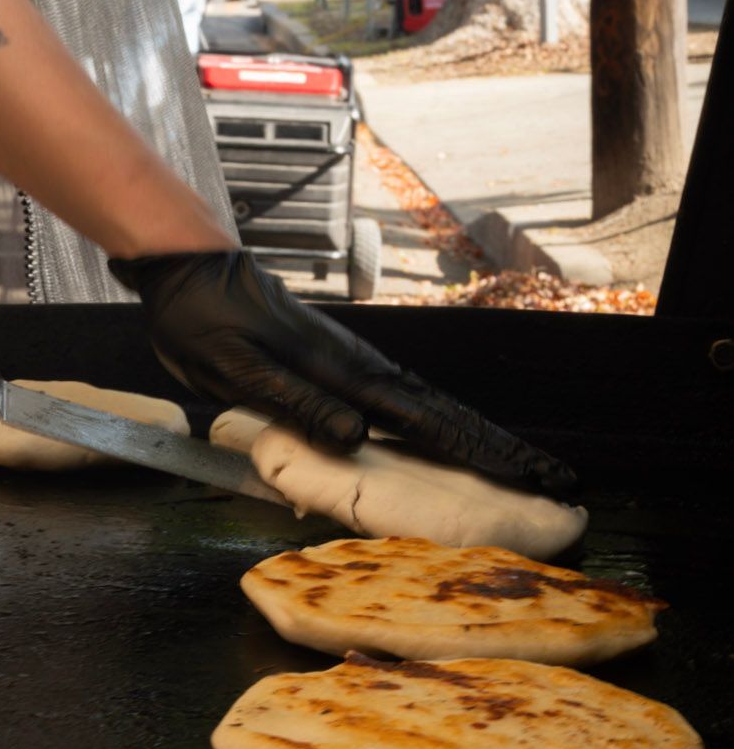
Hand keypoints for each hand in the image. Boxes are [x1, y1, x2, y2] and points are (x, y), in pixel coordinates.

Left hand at [109, 250, 576, 496]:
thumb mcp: (236, 368)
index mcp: (343, 373)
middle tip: (558, 478)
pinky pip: (405, 401)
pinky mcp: (340, 364)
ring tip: (524, 466)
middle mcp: (361, 367)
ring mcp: (354, 364)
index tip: (529, 476)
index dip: (481, 453)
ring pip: (432, 407)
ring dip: (480, 439)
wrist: (191, 270)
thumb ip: (296, 402)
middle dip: (504, 449)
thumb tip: (357, 436)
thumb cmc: (204, 319)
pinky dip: (440, 424)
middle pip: (448, 414)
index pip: (428, 421)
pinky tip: (451, 438)